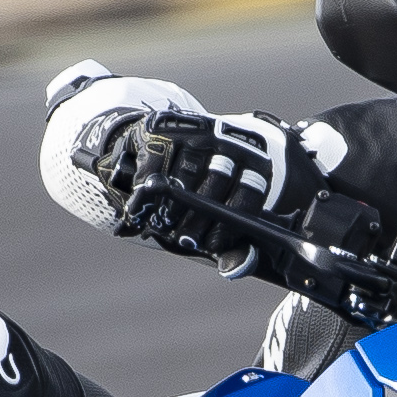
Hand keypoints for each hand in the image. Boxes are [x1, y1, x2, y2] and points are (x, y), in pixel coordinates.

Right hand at [94, 111, 310, 258]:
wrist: (163, 147)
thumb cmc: (197, 191)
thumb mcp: (217, 215)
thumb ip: (229, 245)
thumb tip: (235, 270)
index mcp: (254, 160)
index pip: (250, 192)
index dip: (229, 223)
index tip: (212, 246)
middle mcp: (229, 138)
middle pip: (217, 182)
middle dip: (198, 219)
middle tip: (183, 242)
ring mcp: (195, 129)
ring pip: (183, 175)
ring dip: (170, 208)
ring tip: (161, 226)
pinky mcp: (162, 126)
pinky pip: (153, 166)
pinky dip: (146, 193)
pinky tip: (142, 209)